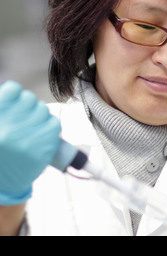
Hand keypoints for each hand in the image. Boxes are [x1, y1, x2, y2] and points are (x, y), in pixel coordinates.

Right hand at [0, 81, 60, 204]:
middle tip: (23, 117)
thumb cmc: (0, 152)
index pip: (13, 89)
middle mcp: (10, 127)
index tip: (15, 99)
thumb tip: (15, 90)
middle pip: (29, 99)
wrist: (2, 183)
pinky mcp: (44, 149)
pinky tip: (40, 133)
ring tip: (30, 127)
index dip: (15, 93)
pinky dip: (49, 126)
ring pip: (43, 110)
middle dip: (27, 106)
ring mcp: (28, 138)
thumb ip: (3, 107)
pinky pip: (54, 124)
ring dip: (38, 116)